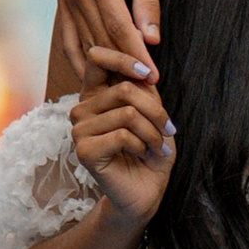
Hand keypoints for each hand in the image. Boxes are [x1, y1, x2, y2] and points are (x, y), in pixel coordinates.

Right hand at [56, 0, 163, 90]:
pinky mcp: (61, 4)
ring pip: (84, 45)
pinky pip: (68, 41)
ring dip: (102, 72)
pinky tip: (93, 79)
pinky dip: (80, 62)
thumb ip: (148, 4)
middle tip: (141, 97)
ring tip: (121, 95)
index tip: (153, 80)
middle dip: (122, 72)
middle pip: (102, 44)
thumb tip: (152, 41)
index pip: (121, 32)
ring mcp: (65, 1)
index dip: (137, 59)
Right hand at [73, 44, 174, 219]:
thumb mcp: (153, 114)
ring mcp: (79, 130)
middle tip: (169, 130)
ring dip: (152, 132)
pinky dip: (142, 145)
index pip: (97, 58)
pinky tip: (143, 154)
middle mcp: (82, 109)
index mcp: (95, 95)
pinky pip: (122, 135)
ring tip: (158, 146)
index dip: (124, 59)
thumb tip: (143, 69)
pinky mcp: (84, 151)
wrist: (147, 191)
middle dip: (156, 111)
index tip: (149, 75)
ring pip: (127, 113)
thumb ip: (144, 89)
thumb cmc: (151, 152)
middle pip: (125, 89)